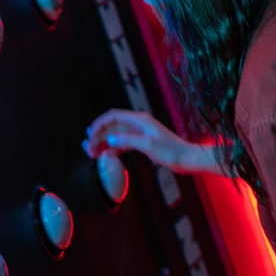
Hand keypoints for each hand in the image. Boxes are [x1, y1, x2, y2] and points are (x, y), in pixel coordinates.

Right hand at [83, 110, 222, 174]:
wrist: (187, 159)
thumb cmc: (171, 151)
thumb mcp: (149, 145)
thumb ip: (129, 141)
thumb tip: (111, 140)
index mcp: (140, 120)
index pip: (114, 116)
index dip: (99, 124)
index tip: (90, 135)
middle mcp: (139, 124)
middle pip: (113, 127)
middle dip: (99, 136)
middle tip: (88, 149)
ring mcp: (140, 133)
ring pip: (117, 136)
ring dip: (105, 143)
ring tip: (93, 154)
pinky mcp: (143, 143)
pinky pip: (124, 143)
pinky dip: (114, 149)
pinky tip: (107, 156)